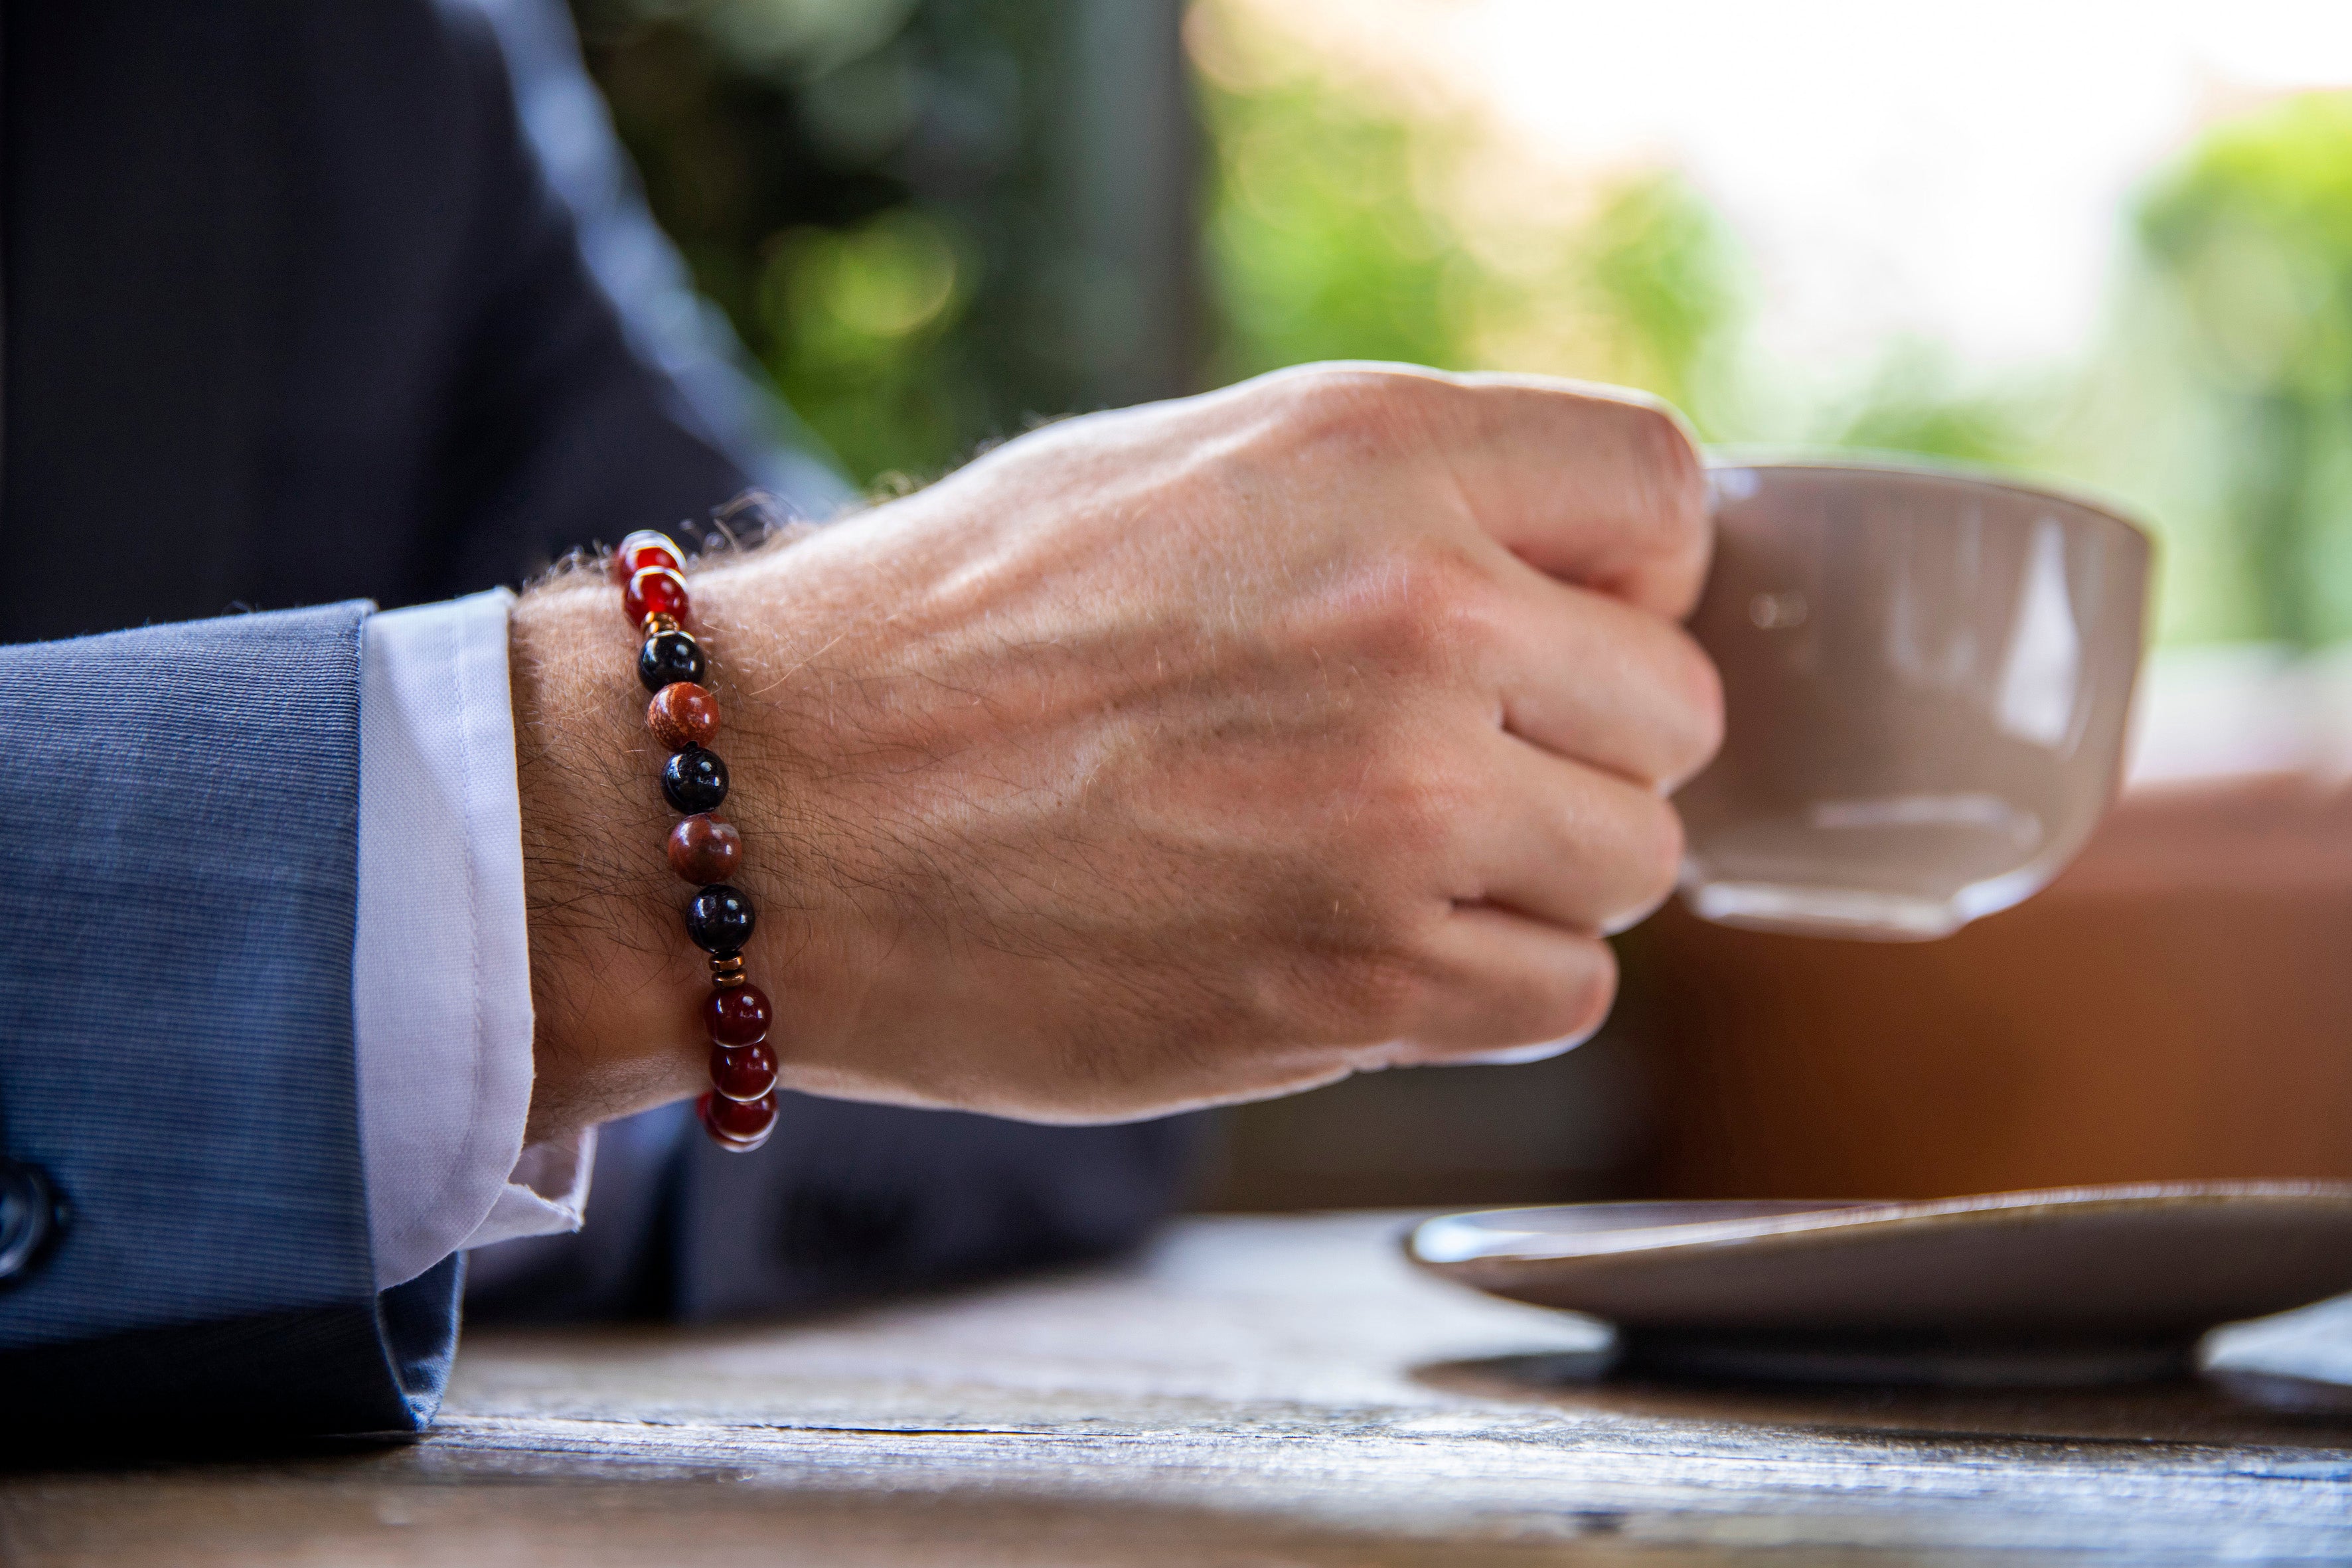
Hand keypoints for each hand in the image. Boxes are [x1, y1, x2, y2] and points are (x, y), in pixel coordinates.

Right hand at [511, 364, 1719, 1138]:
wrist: (765, 813)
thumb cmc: (950, 635)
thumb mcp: (1176, 470)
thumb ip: (1393, 497)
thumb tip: (1567, 572)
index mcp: (1372, 453)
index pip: (1665, 494)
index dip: (1634, 576)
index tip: (1565, 628)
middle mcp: (1416, 616)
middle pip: (1673, 710)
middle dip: (1581, 744)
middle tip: (1445, 763)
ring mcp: (1395, 812)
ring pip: (1632, 868)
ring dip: (1534, 876)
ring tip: (1375, 860)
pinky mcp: (1355, 981)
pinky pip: (1558, 996)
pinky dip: (1484, 985)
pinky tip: (1355, 943)